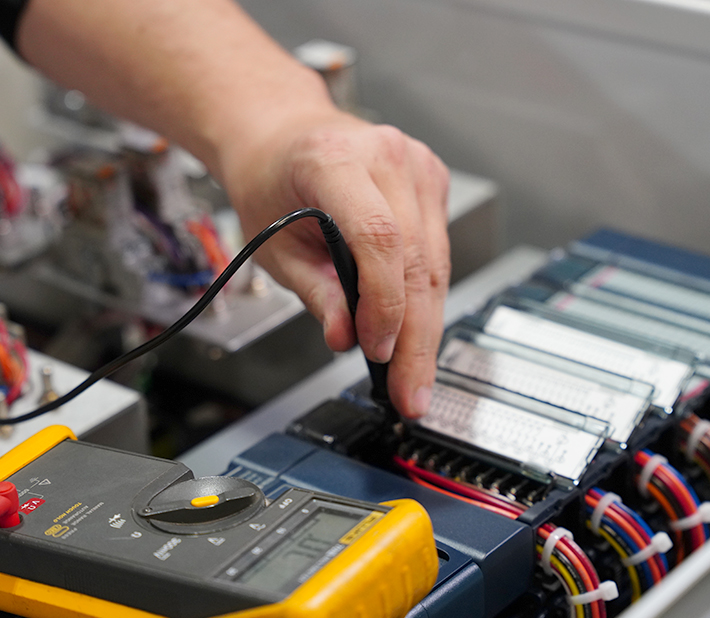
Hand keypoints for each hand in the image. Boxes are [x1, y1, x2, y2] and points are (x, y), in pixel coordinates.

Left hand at [219, 110, 450, 418]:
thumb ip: (315, 292)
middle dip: (415, 337)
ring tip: (415, 378)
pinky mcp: (433, 181)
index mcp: (335, 161)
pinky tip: (417, 336)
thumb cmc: (271, 180)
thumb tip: (346, 339)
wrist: (283, 134)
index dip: (383, 303)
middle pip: (416, 259)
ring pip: (436, 263)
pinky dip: (426, 298)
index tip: (376, 351)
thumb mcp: (274, 244)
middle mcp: (387, 156)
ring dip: (427, 327)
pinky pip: (437, 252)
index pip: (379, 238)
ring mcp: (417, 164)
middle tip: (409, 392)